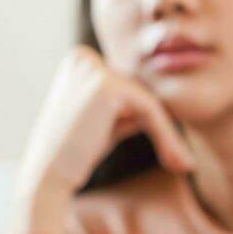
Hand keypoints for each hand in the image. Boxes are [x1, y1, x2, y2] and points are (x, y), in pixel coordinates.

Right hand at [15, 46, 195, 233]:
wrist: (49, 176)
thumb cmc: (76, 154)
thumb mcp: (107, 121)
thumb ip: (128, 106)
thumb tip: (161, 102)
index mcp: (79, 59)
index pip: (129, 85)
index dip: (150, 117)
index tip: (172, 151)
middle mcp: (83, 57)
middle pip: (140, 91)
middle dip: (161, 127)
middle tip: (184, 163)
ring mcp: (93, 69)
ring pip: (148, 101)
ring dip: (168, 135)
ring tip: (184, 166)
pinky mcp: (106, 86)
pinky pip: (150, 110)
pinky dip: (166, 136)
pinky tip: (178, 162)